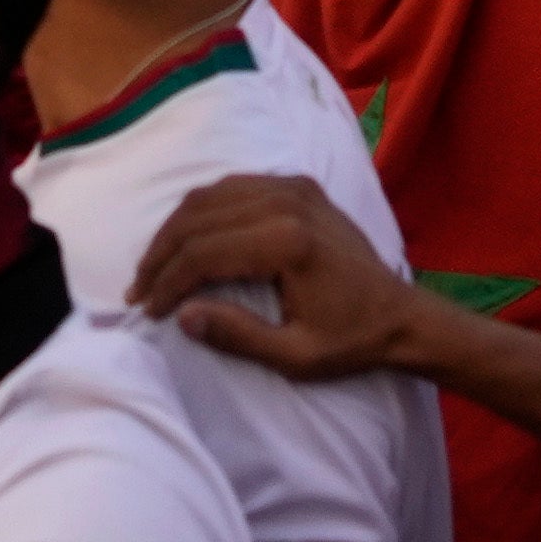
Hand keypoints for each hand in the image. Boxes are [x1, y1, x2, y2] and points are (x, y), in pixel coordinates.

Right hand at [131, 173, 438, 377]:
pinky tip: (188, 239)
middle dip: (161, 255)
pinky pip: (233, 186)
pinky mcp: (298, 185)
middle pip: (199, 217)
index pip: (204, 252)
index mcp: (289, 242)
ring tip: (155, 267)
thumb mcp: (296, 356)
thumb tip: (183, 316)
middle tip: (138, 290)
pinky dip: (202, 211)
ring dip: (175, 230)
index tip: (149, 312)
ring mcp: (293, 187)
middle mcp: (288, 202)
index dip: (167, 282)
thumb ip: (238, 336)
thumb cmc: (351, 340)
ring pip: (210, 195)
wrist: (402, 315)